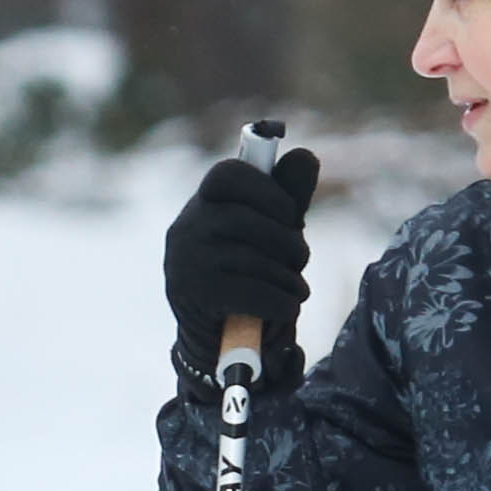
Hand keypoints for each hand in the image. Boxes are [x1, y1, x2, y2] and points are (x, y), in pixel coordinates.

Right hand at [161, 144, 321, 398]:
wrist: (217, 335)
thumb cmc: (248, 271)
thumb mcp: (270, 230)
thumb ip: (288, 194)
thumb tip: (305, 156)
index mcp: (203, 202)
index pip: (227, 175)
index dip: (266, 189)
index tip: (290, 212)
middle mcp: (186, 228)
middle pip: (244, 220)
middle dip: (285, 240)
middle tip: (301, 257)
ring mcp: (185, 263)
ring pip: (251, 260)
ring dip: (287, 278)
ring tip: (297, 290)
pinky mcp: (194, 298)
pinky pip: (249, 293)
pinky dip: (279, 302)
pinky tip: (288, 308)